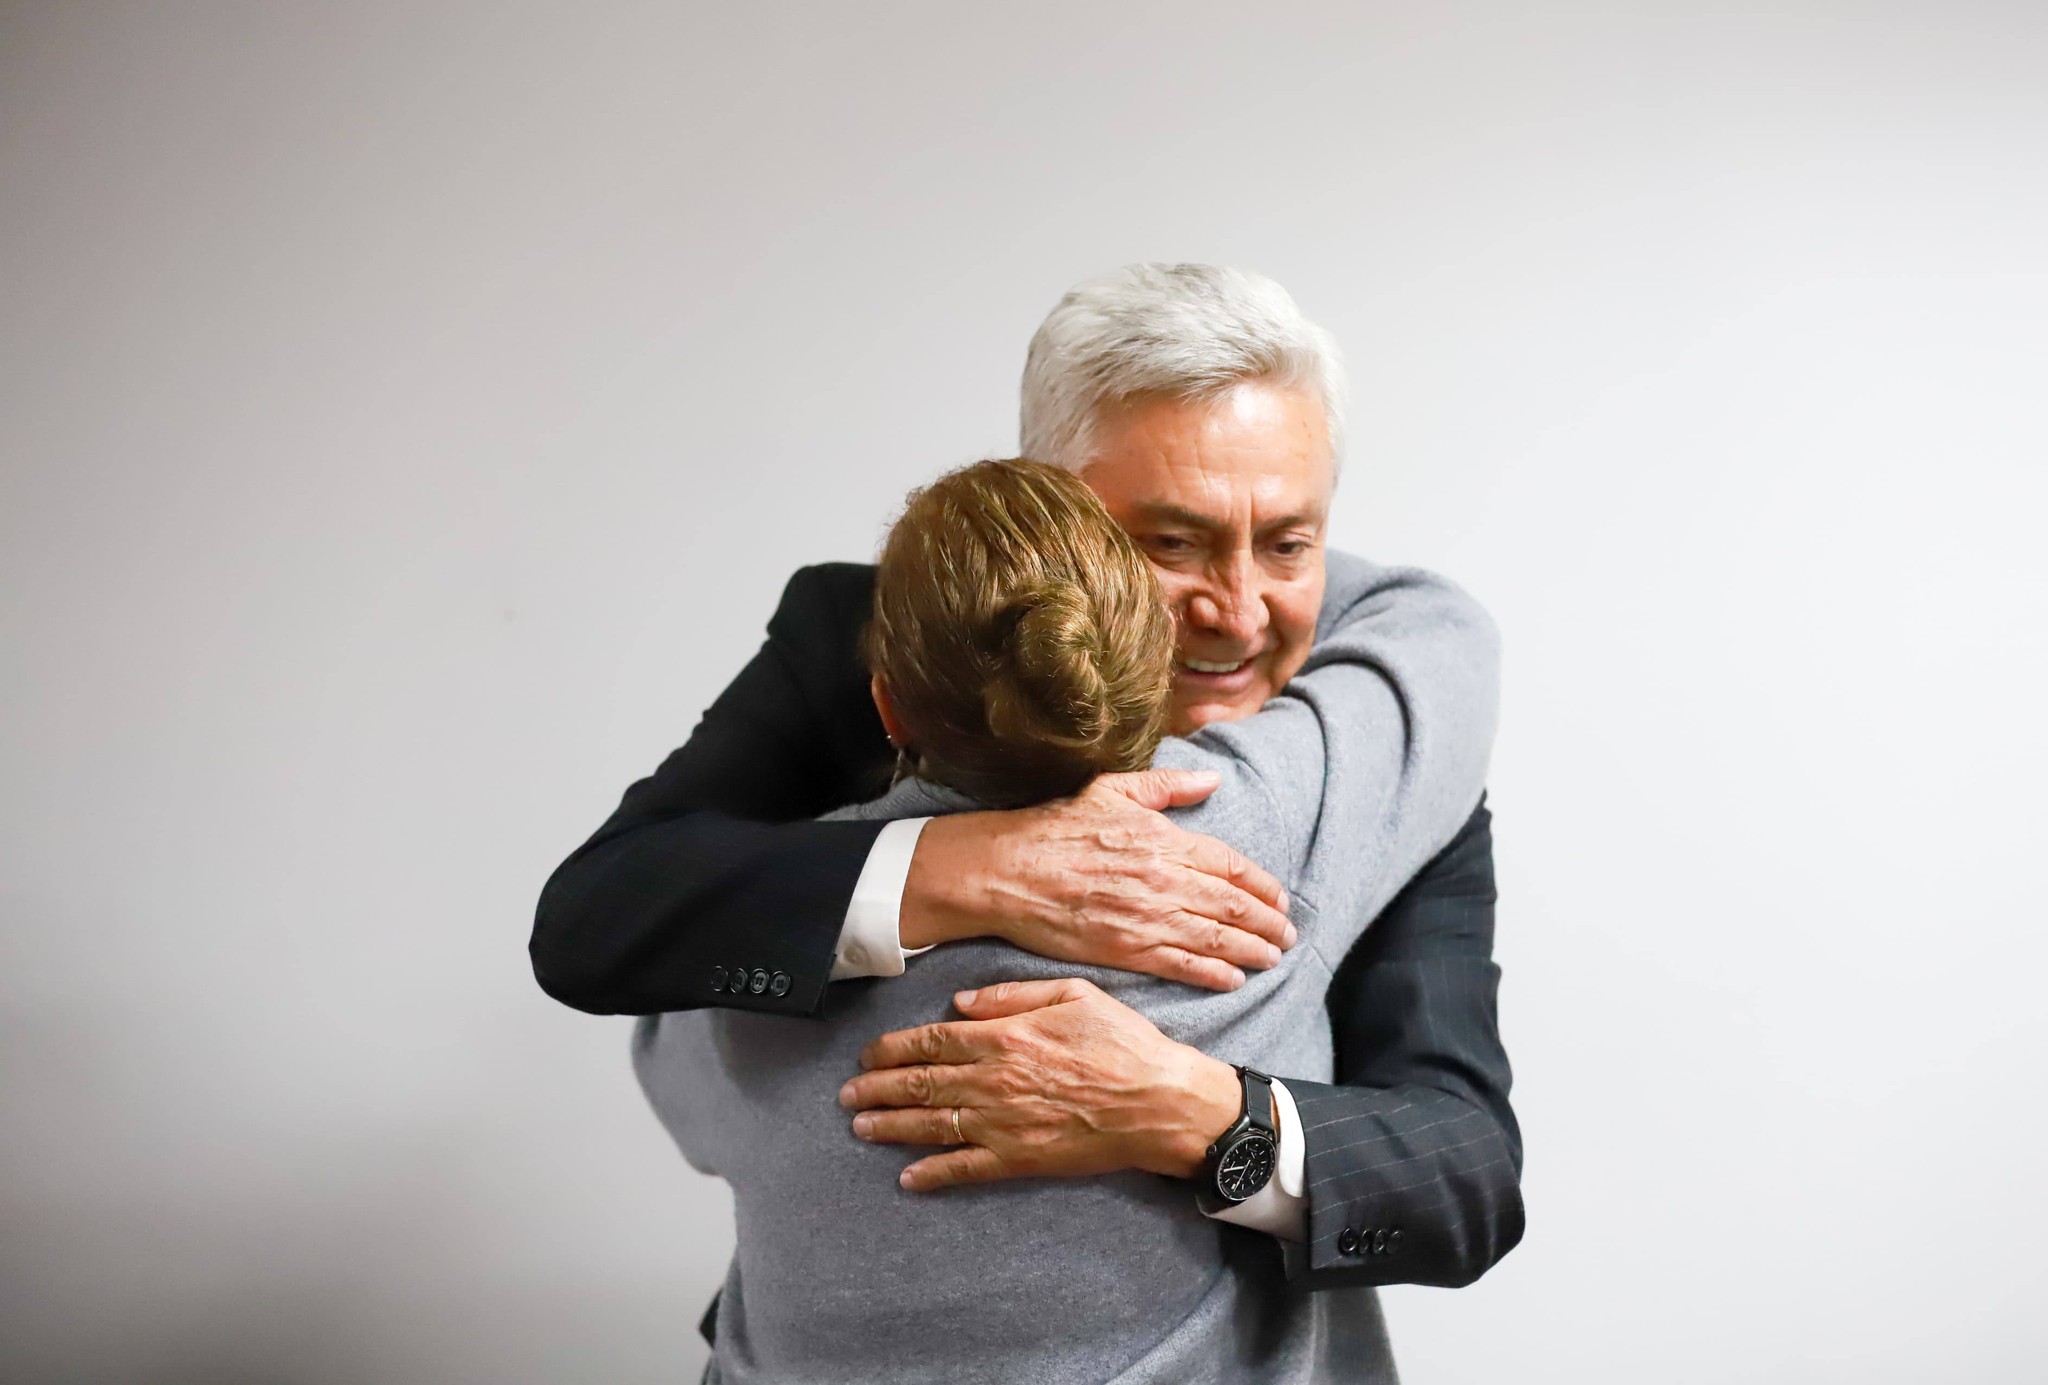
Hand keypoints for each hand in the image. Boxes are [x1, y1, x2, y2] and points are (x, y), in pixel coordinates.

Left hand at [838, 977, 1241, 1191]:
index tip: (868, 1055)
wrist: (1161, 1102)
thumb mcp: (1073, 994)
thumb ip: (1011, 994)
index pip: (933, 1041)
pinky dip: (932, 1173)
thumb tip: (960, 1003)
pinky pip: (966, 1168)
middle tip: (848, 1095)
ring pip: (933, 1126)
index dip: (893, 1049)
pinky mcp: (1021, 1159)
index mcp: (1005, 1037)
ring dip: (891, 1127)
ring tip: (860, 1128)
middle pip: (922, 1084)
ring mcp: (1005, 1123)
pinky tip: (908, 1177)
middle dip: (878, 1089)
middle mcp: (995, 1081)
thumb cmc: (1124, 1043)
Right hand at [899, 769, 1295, 990]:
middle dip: (1268, 923)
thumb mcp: (1112, 791)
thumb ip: (1168, 787)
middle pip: (1233, 905)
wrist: (1008, 870)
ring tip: (1272, 957)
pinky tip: (1233, 978)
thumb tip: (1212, 779)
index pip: (1232, 865)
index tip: (1280, 898)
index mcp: (1164, 840)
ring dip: (1252, 949)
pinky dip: (1213, 973)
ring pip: (1216, 938)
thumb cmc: (1056, 828)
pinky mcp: (1126, 949)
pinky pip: (1182, 965)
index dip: (1263, 885)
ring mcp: (1147, 918)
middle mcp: (1164, 880)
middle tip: (1287, 935)